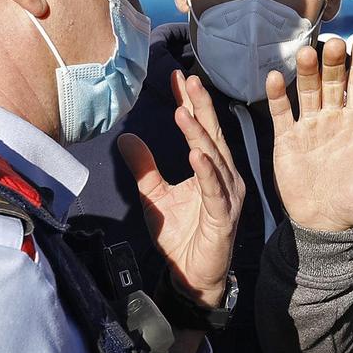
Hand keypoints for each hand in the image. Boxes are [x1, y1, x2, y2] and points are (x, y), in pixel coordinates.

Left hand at [122, 70, 242, 308]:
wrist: (191, 276)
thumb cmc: (180, 236)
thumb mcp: (155, 197)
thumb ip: (144, 168)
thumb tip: (125, 137)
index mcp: (211, 169)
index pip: (201, 130)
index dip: (190, 104)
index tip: (179, 77)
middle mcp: (225, 177)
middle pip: (212, 136)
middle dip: (200, 107)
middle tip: (188, 81)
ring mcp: (227, 195)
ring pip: (214, 158)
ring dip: (198, 135)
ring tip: (182, 112)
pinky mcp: (224, 216)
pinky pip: (215, 190)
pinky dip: (205, 171)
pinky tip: (196, 155)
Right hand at [266, 35, 352, 233]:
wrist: (327, 224)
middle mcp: (333, 118)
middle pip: (333, 82)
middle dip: (333, 62)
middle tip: (334, 43)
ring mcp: (309, 126)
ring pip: (307, 91)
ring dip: (306, 72)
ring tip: (305, 53)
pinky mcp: (287, 139)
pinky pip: (281, 112)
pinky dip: (277, 95)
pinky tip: (274, 76)